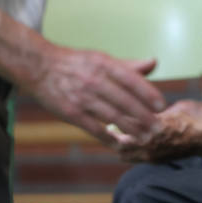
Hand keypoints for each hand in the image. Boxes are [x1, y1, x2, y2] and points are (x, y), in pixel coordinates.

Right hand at [30, 48, 162, 141]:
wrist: (40, 67)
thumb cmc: (76, 63)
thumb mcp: (101, 58)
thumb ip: (129, 65)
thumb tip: (154, 63)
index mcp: (104, 64)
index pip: (131, 79)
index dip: (148, 94)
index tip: (162, 106)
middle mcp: (94, 80)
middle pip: (124, 101)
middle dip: (143, 116)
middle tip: (158, 128)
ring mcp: (82, 97)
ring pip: (112, 116)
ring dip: (131, 129)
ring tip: (145, 138)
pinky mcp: (71, 113)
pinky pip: (93, 128)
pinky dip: (108, 137)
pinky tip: (119, 144)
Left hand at [113, 100, 201, 162]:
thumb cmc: (197, 116)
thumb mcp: (172, 108)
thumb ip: (154, 112)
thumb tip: (140, 110)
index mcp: (152, 129)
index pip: (123, 126)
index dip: (112, 120)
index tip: (106, 113)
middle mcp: (150, 146)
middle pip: (120, 147)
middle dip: (113, 137)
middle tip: (109, 126)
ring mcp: (155, 156)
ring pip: (127, 156)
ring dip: (121, 146)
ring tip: (119, 134)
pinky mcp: (160, 161)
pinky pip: (138, 159)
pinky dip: (132, 151)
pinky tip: (134, 141)